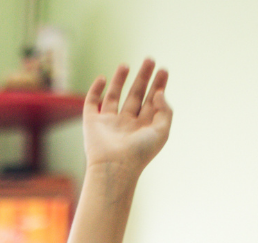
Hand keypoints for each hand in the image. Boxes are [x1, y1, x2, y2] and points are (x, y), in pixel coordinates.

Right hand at [82, 60, 171, 178]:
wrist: (115, 166)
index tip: (163, 71)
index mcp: (143, 128)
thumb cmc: (140, 153)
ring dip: (120, 80)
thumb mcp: (162, 132)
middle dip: (143, 78)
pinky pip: (92, 102)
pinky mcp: (92, 123)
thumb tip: (159, 93)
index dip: (158, 86)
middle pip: (136, 96)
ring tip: (126, 65)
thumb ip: (165, 110)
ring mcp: (109, 123)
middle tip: (150, 60)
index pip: (152, 103)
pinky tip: (103, 79)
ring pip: (114, 96)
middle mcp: (126, 124)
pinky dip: (96, 90)